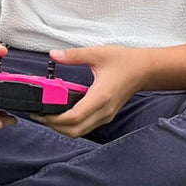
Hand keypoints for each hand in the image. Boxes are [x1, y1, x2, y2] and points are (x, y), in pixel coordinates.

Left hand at [34, 45, 150, 136]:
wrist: (145, 70)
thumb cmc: (125, 62)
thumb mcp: (98, 53)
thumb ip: (74, 55)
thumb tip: (54, 55)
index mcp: (101, 97)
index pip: (74, 117)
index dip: (55, 118)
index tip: (41, 112)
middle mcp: (104, 110)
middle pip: (75, 130)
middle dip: (54, 126)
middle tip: (40, 115)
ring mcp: (106, 115)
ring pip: (80, 131)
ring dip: (62, 127)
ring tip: (48, 115)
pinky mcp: (106, 116)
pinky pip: (86, 127)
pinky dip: (71, 125)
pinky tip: (62, 113)